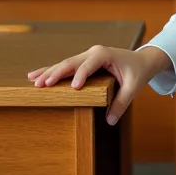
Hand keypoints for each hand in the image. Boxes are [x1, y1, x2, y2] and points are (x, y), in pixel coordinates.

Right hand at [27, 45, 170, 125]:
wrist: (142, 60)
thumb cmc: (138, 71)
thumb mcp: (134, 87)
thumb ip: (122, 102)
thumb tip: (110, 121)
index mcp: (104, 55)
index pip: (89, 65)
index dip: (81, 75)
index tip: (74, 88)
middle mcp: (93, 52)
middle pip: (71, 62)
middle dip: (56, 73)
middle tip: (42, 85)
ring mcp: (87, 55)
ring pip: (65, 64)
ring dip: (49, 72)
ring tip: (33, 80)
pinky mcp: (84, 61)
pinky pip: (66, 66)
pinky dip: (52, 71)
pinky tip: (36, 75)